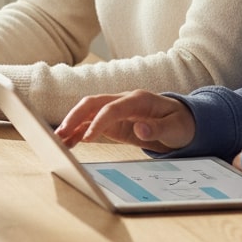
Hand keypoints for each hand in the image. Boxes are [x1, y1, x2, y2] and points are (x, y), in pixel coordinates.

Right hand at [55, 90, 195, 152]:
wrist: (183, 121)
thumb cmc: (180, 123)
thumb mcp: (175, 128)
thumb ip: (157, 128)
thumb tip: (140, 129)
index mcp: (138, 99)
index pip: (112, 107)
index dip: (98, 121)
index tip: (88, 138)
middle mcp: (123, 101)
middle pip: (93, 103)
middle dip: (76, 116)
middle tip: (62, 134)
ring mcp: (116, 110)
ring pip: (88, 112)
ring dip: (72, 124)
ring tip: (58, 140)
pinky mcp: (113, 121)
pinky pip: (91, 123)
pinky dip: (78, 131)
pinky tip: (68, 142)